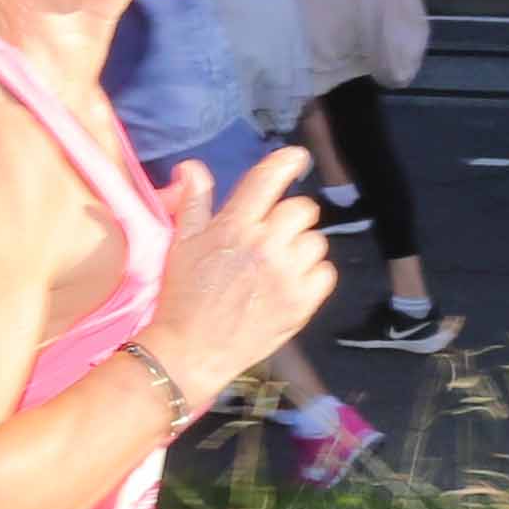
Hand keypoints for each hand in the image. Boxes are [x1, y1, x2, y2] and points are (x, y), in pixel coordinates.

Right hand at [145, 143, 336, 386]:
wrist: (193, 349)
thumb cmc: (184, 296)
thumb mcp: (181, 243)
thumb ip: (194, 202)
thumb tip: (193, 167)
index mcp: (234, 225)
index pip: (269, 179)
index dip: (288, 162)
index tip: (298, 158)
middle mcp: (265, 244)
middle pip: (302, 209)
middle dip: (291, 218)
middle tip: (274, 237)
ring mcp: (286, 274)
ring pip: (316, 241)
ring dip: (301, 248)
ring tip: (280, 266)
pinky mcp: (301, 302)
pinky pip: (326, 273)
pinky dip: (314, 276)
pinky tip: (291, 285)